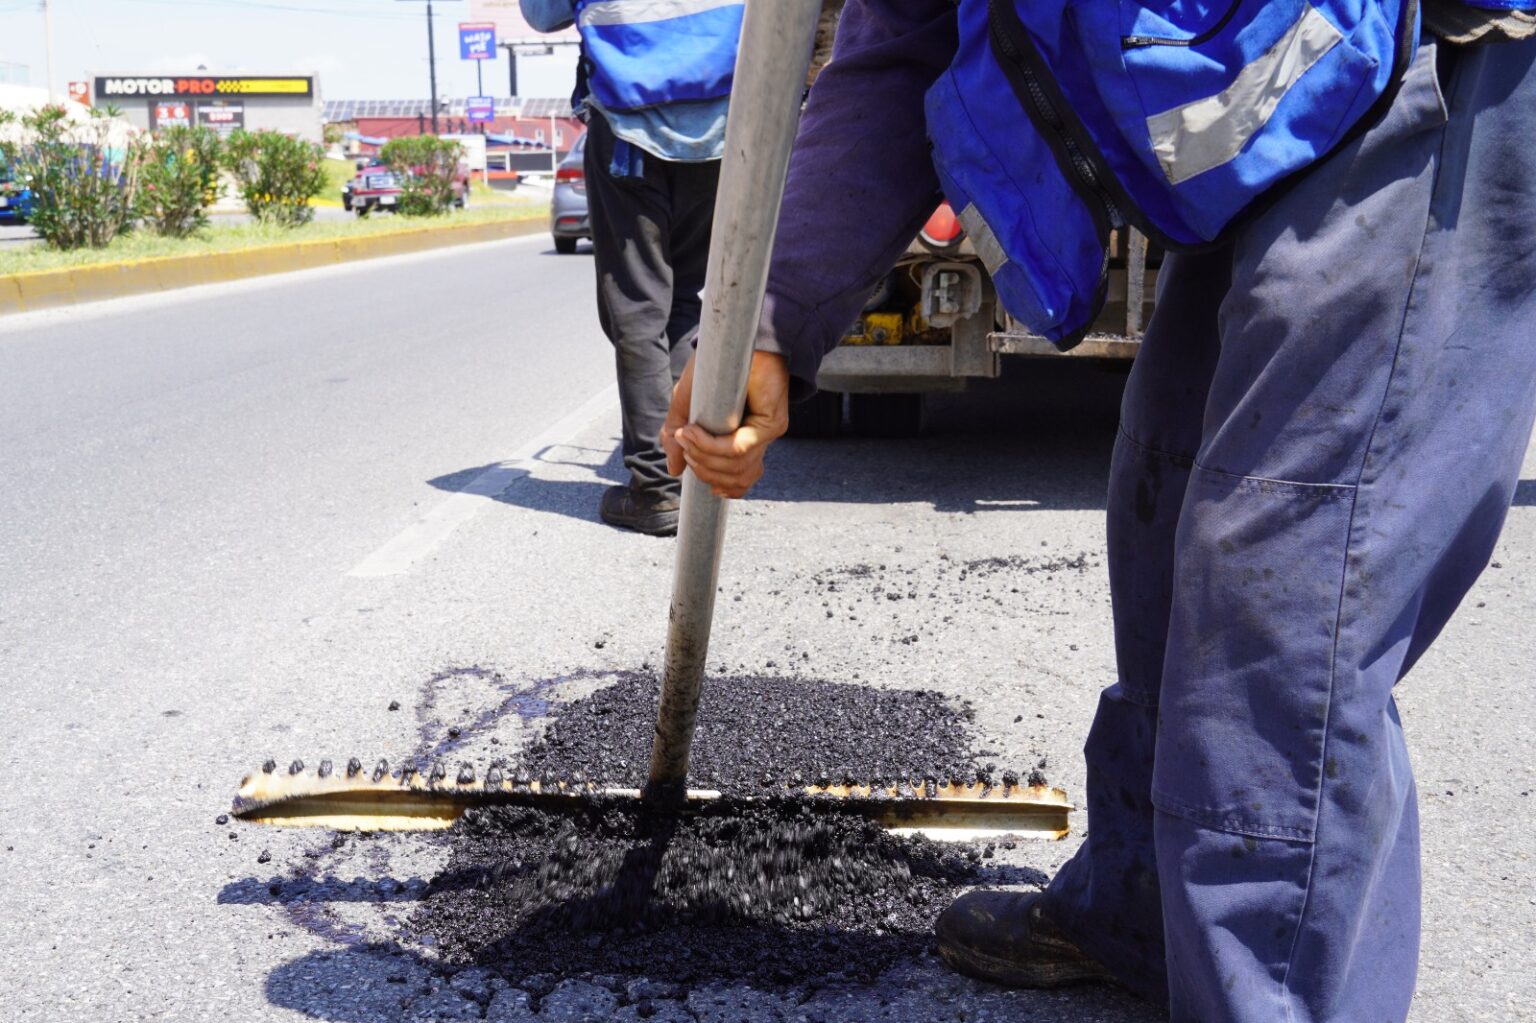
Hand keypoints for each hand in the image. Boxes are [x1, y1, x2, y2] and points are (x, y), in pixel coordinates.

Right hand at [662, 351, 790, 498]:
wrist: (737, 342)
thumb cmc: (714, 368)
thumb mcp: (687, 405)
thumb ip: (677, 438)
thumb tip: (673, 469)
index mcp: (741, 440)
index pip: (740, 480)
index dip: (721, 486)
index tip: (698, 479)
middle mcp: (756, 441)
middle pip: (733, 477)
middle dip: (701, 467)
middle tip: (683, 445)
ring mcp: (765, 434)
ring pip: (734, 466)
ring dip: (702, 455)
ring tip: (685, 435)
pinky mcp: (771, 424)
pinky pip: (738, 449)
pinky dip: (710, 445)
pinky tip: (693, 431)